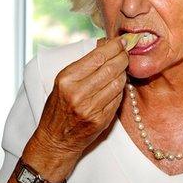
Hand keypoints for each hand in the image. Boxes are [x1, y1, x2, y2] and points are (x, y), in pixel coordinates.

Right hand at [25, 37, 128, 179]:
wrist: (55, 140)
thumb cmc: (57, 109)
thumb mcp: (62, 83)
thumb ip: (82, 66)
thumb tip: (104, 46)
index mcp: (66, 79)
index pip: (97, 57)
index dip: (113, 47)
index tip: (121, 42)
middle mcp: (78, 93)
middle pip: (111, 68)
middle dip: (123, 57)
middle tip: (127, 52)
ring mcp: (91, 108)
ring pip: (117, 83)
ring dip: (123, 73)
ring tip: (123, 68)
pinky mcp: (101, 120)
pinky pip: (118, 99)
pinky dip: (120, 89)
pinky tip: (118, 85)